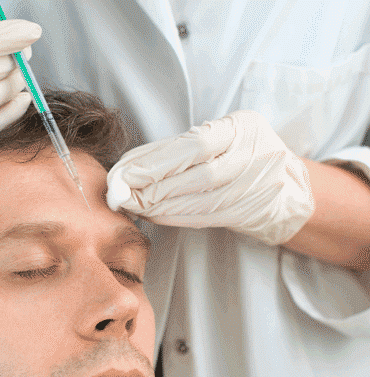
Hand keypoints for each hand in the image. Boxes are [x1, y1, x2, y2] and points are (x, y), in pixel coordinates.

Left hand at [106, 110, 314, 244]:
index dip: (157, 161)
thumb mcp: (221, 136)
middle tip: (122, 194)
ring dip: (159, 205)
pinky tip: (153, 215)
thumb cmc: (240, 154)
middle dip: (153, 186)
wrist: (287, 185)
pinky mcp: (246, 212)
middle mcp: (252, 155)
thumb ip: (178, 147)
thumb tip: (127, 166)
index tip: (125, 173)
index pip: (196, 144)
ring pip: (199, 200)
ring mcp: (253, 186)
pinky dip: (174, 217)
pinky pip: (203, 217)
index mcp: (242, 126)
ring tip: (133, 205)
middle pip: (196, 175)